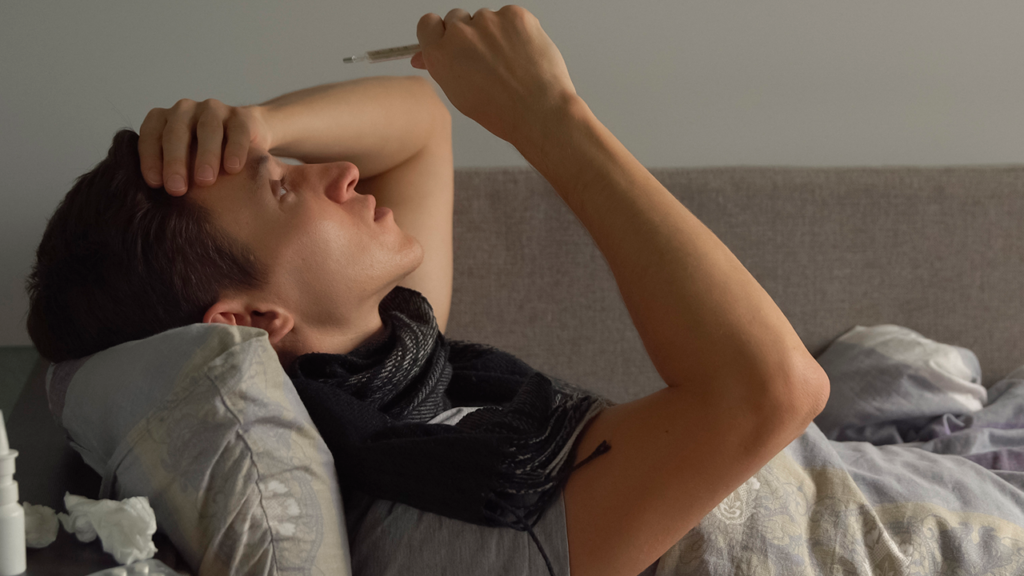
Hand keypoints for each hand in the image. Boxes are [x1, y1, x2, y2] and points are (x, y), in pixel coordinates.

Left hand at [138, 99, 271, 194]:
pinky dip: (235, 149)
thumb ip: (166, 173)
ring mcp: (215, 111)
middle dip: (175, 161)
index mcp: (164, 120)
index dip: (151, 158)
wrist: (246, 141)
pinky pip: (239, 131)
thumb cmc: (204, 160)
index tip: (155, 184)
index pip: (151, 134)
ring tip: (205, 181)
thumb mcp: (181, 165)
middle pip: (176, 132)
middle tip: (177, 189)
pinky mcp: (242, 117)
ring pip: (208, 129)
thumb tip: (151, 199)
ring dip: (206, 155)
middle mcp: (186, 110)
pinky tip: (232, 169)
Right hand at [411, 5, 577, 145]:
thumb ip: (441, 66)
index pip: (428, 24)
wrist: (538, 111)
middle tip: (487, 59)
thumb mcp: (459, 94)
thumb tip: (425, 55)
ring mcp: (488, 21)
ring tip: (510, 63)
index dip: (440, 32)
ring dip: (495, 33)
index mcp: (440, 54)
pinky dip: (517, 31)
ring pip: (486, 19)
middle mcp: (460, 33)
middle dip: (469, 34)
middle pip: (457, 18)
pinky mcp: (514, 15)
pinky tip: (523, 54)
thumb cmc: (502, 111)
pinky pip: (510, 17)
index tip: (450, 39)